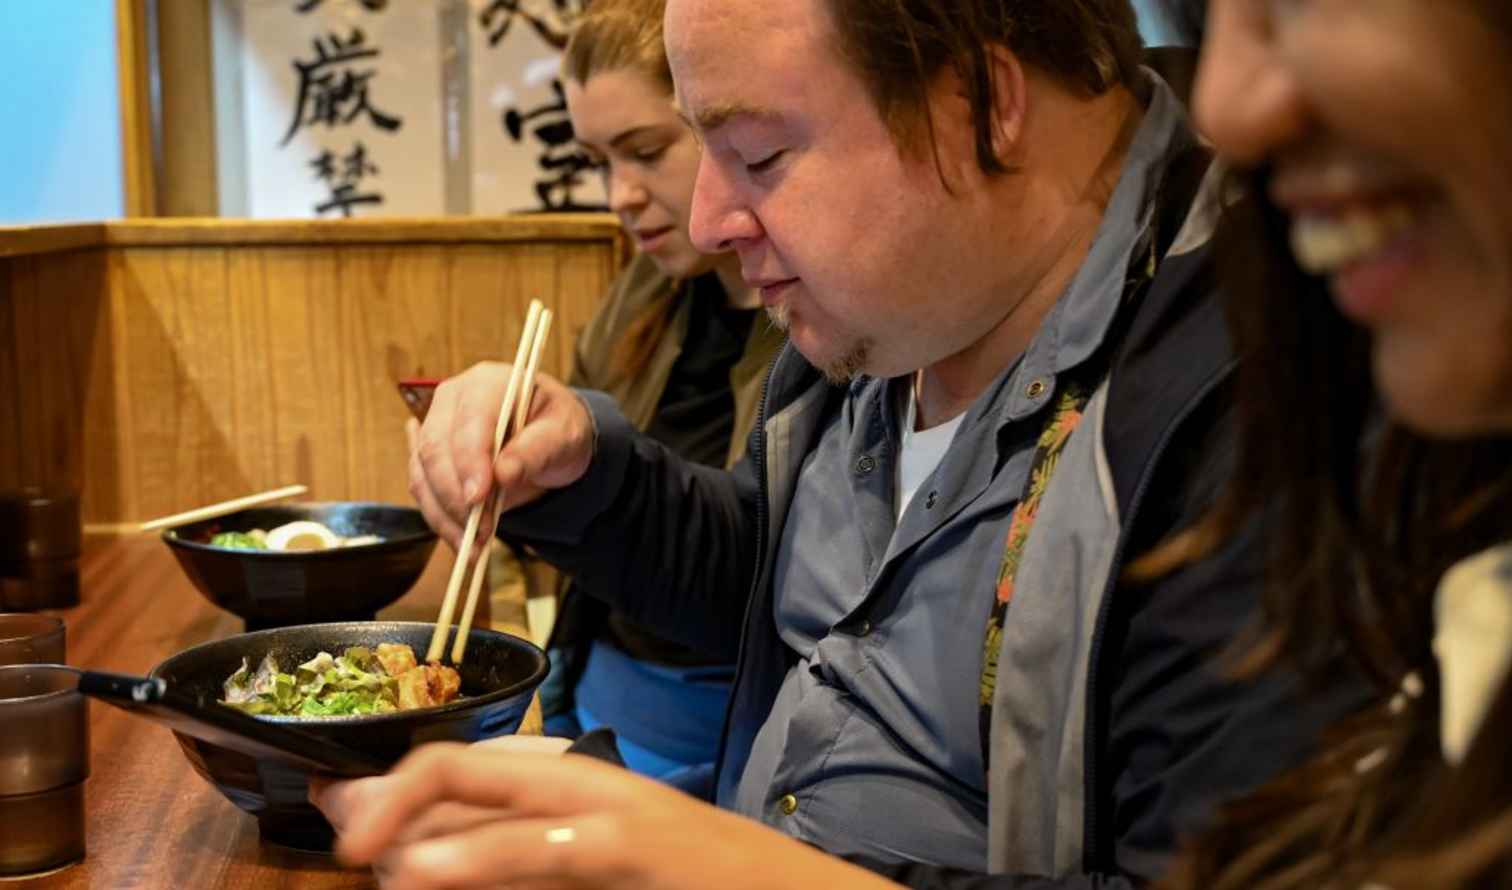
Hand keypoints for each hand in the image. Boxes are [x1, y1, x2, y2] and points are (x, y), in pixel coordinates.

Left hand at [310, 744, 899, 889]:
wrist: (786, 889)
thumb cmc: (682, 879)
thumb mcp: (585, 858)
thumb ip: (514, 850)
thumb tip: (421, 855)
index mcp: (566, 782)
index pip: (455, 768)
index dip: (384, 789)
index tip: (340, 820)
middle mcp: (579, 782)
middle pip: (458, 769)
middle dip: (384, 802)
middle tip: (345, 843)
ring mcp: (607, 811)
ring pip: (489, 800)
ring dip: (417, 828)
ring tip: (372, 858)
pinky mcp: (631, 844)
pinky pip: (542, 848)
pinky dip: (481, 858)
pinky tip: (432, 872)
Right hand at [409, 362, 594, 548]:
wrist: (549, 438)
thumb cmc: (557, 428)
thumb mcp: (564, 435)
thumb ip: (536, 450)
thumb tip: (503, 475)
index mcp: (487, 383)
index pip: (469, 421)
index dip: (469, 460)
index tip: (479, 498)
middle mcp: (452, 401)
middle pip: (435, 449)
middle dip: (455, 495)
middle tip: (481, 531)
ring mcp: (435, 428)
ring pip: (423, 475)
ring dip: (446, 516)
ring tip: (475, 547)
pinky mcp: (429, 458)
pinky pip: (424, 492)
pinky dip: (442, 520)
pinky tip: (464, 542)